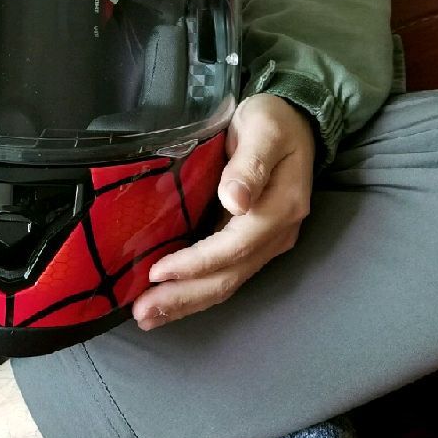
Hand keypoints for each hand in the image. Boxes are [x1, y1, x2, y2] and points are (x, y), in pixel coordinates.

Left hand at [132, 93, 315, 330]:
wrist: (294, 121)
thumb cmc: (273, 120)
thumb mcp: (262, 129)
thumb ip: (250, 165)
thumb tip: (236, 201)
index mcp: (280, 207)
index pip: (234, 246)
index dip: (195, 263)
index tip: (157, 271)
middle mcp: (277, 233)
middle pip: (229, 276)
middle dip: (184, 297)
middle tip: (142, 313)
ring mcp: (266, 242)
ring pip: (226, 282)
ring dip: (187, 303)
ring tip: (148, 318)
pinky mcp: (253, 243)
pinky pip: (225, 274)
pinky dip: (196, 291)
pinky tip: (170, 302)